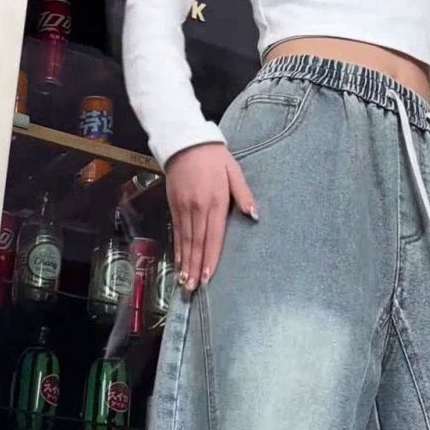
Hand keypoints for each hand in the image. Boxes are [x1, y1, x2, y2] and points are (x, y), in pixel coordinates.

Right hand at [166, 143, 257, 291]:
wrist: (184, 141)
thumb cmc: (215, 157)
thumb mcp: (234, 171)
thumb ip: (244, 195)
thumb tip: (255, 216)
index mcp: (216, 201)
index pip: (213, 236)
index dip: (210, 257)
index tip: (208, 276)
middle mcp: (198, 208)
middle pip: (197, 243)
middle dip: (195, 267)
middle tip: (193, 289)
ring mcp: (184, 207)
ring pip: (185, 240)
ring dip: (185, 263)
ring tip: (185, 282)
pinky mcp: (174, 205)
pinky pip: (177, 231)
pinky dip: (178, 249)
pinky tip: (179, 263)